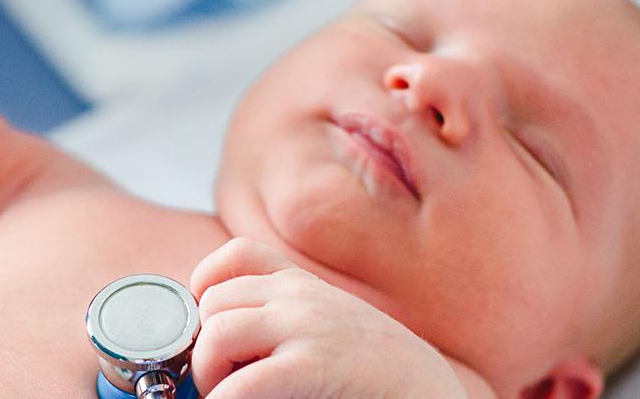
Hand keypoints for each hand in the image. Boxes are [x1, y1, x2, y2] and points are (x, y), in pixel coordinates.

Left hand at [188, 238, 472, 398]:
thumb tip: (224, 343)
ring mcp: (307, 327)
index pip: (237, 255)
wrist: (434, 396)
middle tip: (224, 383)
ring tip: (230, 398)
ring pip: (215, 335)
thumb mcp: (334, 330)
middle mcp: (303, 297)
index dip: (206, 288)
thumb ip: (290, 323)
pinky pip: (237, 386)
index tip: (208, 329)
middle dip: (204, 347)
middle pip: (214, 301)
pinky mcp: (313, 367)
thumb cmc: (381, 378)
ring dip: (209, 376)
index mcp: (308, 286)